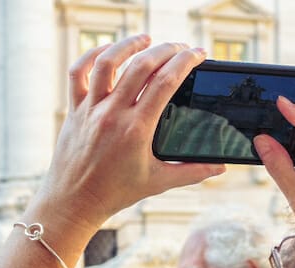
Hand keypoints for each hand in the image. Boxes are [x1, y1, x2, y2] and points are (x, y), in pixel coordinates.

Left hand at [36, 35, 224, 230]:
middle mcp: (112, 114)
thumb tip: (221, 168)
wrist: (75, 202)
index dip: (186, 61)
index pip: (166, 82)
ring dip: (129, 44)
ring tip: (146, 39)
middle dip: (166, 49)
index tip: (198, 54)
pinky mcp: (74, 110)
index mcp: (137, 130)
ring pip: (107, 62)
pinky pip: (78, 73)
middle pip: (141, 65)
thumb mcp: (158, 182)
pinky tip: (108, 50)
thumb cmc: (115, 193)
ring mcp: (91, 109)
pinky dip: (92, 56)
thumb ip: (192, 172)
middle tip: (180, 46)